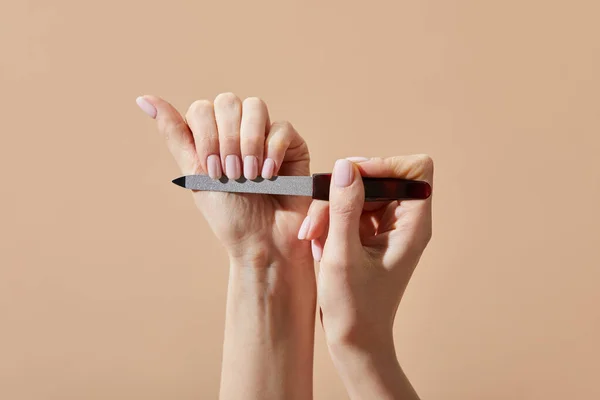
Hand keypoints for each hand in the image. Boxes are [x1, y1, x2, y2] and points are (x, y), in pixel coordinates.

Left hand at [137, 93, 311, 264]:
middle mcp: (238, 130)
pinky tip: (269, 176)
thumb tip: (144, 99)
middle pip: (228, 102)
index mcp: (213, 136)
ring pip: (255, 107)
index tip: (212, 172)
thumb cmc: (230, 215)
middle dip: (227, 140)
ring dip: (249, 142)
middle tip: (231, 174)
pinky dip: (272, 151)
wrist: (264, 242)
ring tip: (250, 175)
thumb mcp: (195, 175)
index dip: (206, 136)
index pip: (202, 109)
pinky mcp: (292, 144)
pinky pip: (282, 127)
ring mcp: (266, 134)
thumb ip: (175, 135)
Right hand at [301, 155, 433, 398]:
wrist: (355, 341)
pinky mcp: (367, 235)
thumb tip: (346, 166)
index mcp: (412, 226)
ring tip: (311, 236)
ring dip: (329, 209)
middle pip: (377, 178)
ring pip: (357, 193)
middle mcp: (403, 222)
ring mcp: (385, 228)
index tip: (353, 182)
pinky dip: (329, 221)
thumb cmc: (354, 308)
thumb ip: (344, 208)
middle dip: (343, 193)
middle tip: (317, 219)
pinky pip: (347, 210)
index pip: (415, 169)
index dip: (384, 166)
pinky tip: (317, 243)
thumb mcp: (343, 255)